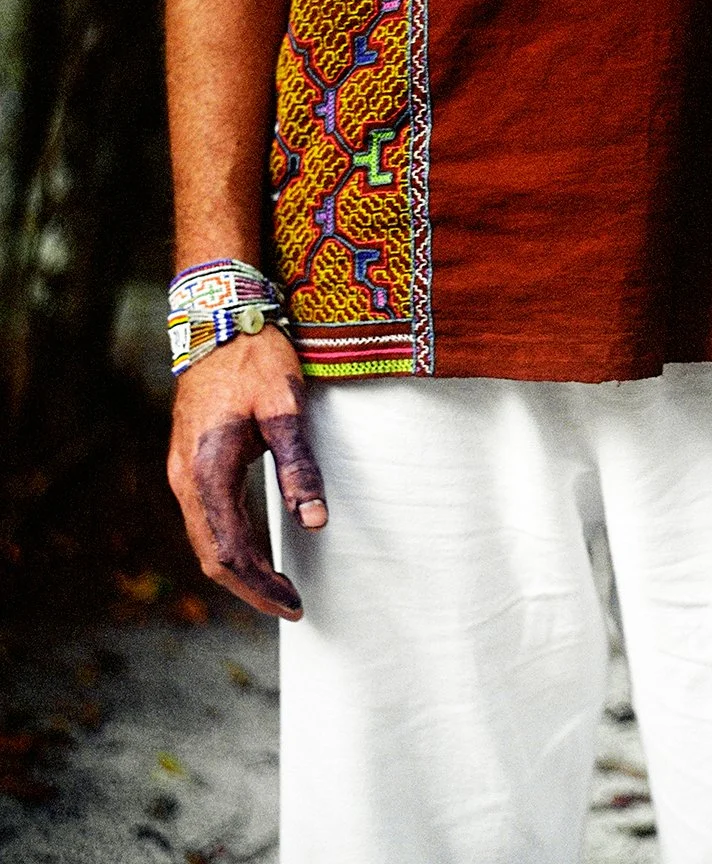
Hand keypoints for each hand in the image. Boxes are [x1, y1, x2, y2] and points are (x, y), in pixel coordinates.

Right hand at [167, 327, 325, 619]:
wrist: (218, 320)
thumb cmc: (256, 360)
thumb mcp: (285, 409)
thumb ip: (299, 466)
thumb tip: (315, 521)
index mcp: (206, 471)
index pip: (230, 551)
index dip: (261, 586)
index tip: (294, 605)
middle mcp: (185, 478)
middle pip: (212, 554)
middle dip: (250, 587)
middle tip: (290, 606)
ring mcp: (182, 470)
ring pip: (204, 538)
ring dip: (238, 569)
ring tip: (276, 588)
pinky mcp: (190, 461)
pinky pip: (204, 518)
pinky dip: (229, 544)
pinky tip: (255, 550)